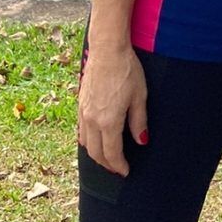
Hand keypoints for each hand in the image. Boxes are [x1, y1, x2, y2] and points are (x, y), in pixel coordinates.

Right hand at [77, 45, 148, 175]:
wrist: (107, 50)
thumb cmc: (127, 70)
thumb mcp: (139, 96)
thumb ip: (139, 122)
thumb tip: (141, 142)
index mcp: (108, 122)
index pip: (112, 153)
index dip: (119, 166)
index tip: (126, 172)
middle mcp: (92, 121)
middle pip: (96, 153)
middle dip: (107, 164)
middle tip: (118, 168)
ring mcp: (84, 113)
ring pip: (86, 143)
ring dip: (96, 154)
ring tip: (108, 157)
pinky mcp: (80, 104)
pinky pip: (81, 131)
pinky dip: (88, 141)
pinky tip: (96, 139)